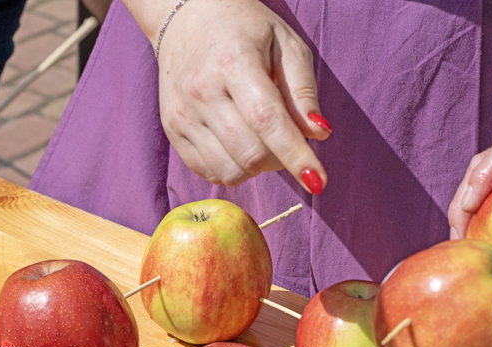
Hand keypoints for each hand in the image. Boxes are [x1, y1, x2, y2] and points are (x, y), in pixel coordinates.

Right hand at [156, 0, 328, 192]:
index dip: (296, 156)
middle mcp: (202, 91)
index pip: (268, 121)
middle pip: (251, 154)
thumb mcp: (286, 45)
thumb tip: (319, 135)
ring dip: (257, 168)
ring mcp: (182, 114)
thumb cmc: (246, 30)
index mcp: (234, 63)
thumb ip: (303, 92)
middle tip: (287, 141)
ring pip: (230, 171)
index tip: (318, 182)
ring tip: (262, 141)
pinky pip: (209, 173)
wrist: (187, 17)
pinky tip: (239, 144)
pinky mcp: (172, 130)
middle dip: (281, 160)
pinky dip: (233, 169)